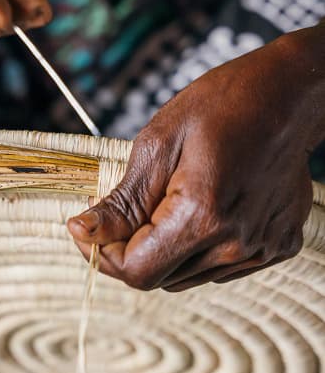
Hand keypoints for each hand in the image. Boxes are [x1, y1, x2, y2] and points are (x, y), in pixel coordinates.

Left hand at [67, 24, 324, 291]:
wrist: (289, 94)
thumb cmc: (220, 106)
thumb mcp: (156, 144)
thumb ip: (122, 201)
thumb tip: (82, 232)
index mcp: (203, 216)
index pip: (137, 272)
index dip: (103, 255)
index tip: (88, 229)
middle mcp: (236, 243)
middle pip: (160, 279)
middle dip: (128, 251)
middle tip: (120, 212)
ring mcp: (261, 248)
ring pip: (187, 277)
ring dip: (162, 251)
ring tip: (165, 202)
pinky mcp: (277, 246)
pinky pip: (218, 267)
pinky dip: (196, 248)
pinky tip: (199, 208)